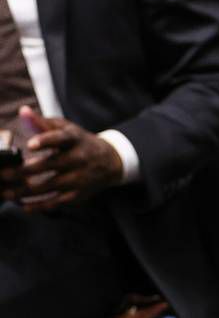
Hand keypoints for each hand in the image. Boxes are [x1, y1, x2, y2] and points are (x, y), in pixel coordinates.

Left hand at [0, 107, 122, 212]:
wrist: (110, 161)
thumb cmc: (80, 142)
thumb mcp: (66, 128)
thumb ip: (42, 123)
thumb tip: (23, 112)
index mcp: (74, 139)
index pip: (60, 138)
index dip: (45, 141)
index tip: (30, 145)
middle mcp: (79, 158)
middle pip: (51, 165)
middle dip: (24, 171)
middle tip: (3, 174)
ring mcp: (79, 178)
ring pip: (50, 186)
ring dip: (26, 190)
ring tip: (6, 192)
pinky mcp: (78, 193)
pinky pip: (57, 202)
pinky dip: (40, 205)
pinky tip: (24, 205)